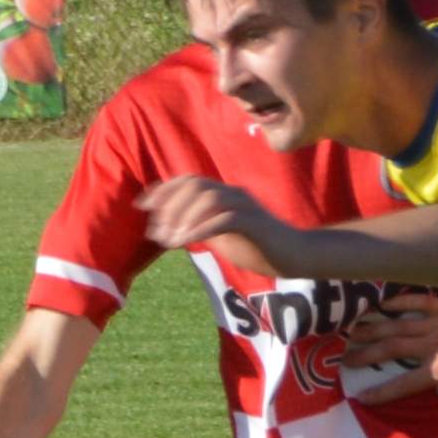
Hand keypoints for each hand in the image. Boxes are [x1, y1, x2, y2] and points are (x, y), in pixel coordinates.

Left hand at [138, 176, 292, 276]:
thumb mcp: (222, 236)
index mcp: (224, 195)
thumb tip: (171, 228)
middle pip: (195, 185)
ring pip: (208, 198)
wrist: (295, 256)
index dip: (163, 190)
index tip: (142, 205)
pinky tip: (185, 242)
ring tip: (169, 240)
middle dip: (170, 205)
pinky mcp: (255, 222)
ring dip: (183, 217)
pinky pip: (224, 219)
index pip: (189, 181)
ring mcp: (245, 206)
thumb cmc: (259, 247)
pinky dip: (200, 229)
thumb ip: (200, 227)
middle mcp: (233, 194)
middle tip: (156, 231)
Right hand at [338, 291, 437, 402]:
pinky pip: (421, 301)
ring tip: (353, 330)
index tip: (361, 397)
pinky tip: (384, 303)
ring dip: (375, 328)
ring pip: (399, 325)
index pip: (404, 384)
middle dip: (366, 354)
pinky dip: (401, 301)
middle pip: (392, 348)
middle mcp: (433, 345)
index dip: (381, 393)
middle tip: (344, 357)